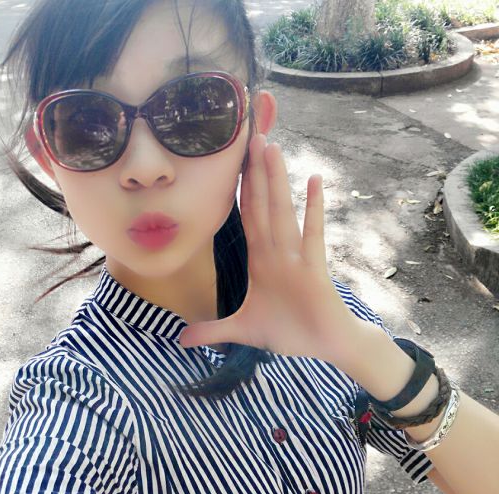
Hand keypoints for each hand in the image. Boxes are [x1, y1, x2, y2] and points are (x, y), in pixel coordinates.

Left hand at [179, 133, 361, 364]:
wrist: (325, 346)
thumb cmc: (289, 332)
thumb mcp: (242, 331)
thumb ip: (212, 331)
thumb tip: (180, 340)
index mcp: (260, 262)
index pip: (247, 218)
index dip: (239, 190)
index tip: (232, 162)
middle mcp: (276, 253)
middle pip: (262, 206)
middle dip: (254, 173)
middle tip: (248, 135)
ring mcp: (295, 258)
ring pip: (282, 212)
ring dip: (276, 181)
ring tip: (270, 147)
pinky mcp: (314, 269)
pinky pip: (313, 235)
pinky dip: (314, 209)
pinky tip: (314, 181)